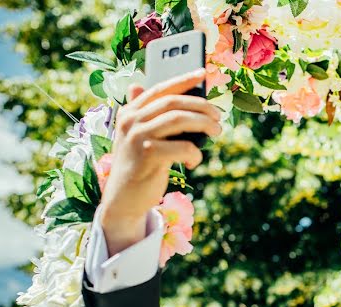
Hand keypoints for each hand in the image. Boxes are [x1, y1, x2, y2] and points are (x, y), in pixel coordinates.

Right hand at [100, 68, 222, 253]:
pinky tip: (193, 161)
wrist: (122, 199)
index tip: (203, 74)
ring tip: (216, 132)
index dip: (183, 80)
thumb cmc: (137, 166)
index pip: (159, 88)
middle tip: (218, 116)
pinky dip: (194, 153)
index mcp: (129, 112)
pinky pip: (182, 147)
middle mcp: (131, 120)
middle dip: (201, 106)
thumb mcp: (137, 137)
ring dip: (204, 124)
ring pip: (179, 120)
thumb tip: (139, 83)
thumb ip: (143, 113)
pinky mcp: (148, 155)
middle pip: (173, 102)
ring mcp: (138, 137)